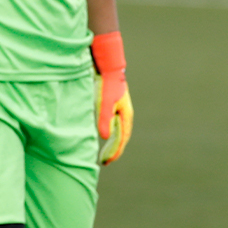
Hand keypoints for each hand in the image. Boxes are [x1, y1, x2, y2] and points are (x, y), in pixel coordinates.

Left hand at [92, 32, 132, 165]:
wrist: (108, 65)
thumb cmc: (106, 83)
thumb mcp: (103, 102)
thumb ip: (104, 119)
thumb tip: (105, 137)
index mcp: (125, 116)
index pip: (121, 139)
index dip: (114, 152)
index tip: (106, 162)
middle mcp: (125, 114)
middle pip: (121, 137)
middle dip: (113, 150)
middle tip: (104, 161)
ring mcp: (120, 110)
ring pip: (118, 131)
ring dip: (112, 142)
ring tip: (104, 151)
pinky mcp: (113, 105)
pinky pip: (113, 124)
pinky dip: (109, 133)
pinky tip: (102, 134)